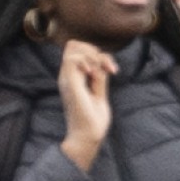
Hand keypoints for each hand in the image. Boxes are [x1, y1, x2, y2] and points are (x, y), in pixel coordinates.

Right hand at [56, 37, 116, 170]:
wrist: (88, 136)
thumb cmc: (93, 120)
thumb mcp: (100, 94)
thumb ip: (100, 79)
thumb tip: (104, 64)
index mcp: (74, 77)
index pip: (80, 50)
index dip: (98, 54)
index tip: (112, 70)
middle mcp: (68, 75)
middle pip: (74, 44)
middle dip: (95, 50)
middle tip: (107, 70)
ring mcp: (67, 78)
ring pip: (73, 46)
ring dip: (92, 56)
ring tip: (99, 75)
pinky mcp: (69, 83)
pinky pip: (72, 59)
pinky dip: (87, 62)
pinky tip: (94, 76)